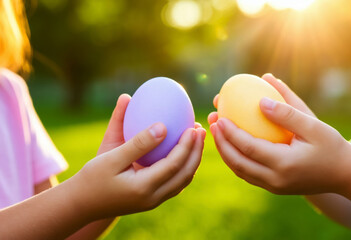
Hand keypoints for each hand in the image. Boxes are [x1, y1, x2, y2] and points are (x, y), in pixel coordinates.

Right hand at [68, 95, 205, 220]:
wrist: (81, 204)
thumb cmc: (92, 177)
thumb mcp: (111, 157)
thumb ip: (138, 143)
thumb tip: (163, 126)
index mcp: (144, 187)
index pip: (174, 165)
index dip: (187, 145)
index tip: (193, 127)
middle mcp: (153, 197)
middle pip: (185, 174)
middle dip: (197, 151)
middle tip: (201, 130)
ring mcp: (153, 201)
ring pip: (182, 181)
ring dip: (192, 159)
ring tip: (196, 139)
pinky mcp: (151, 200)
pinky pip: (175, 183)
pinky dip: (183, 167)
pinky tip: (182, 152)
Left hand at [209, 74, 350, 194]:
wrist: (345, 175)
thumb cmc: (331, 146)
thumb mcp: (314, 125)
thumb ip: (287, 113)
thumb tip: (261, 100)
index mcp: (284, 164)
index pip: (248, 147)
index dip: (230, 132)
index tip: (219, 116)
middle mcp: (275, 180)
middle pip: (237, 162)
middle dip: (221, 142)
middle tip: (212, 122)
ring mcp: (274, 187)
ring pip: (240, 171)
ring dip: (226, 152)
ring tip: (218, 132)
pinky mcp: (274, 188)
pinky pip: (248, 174)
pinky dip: (236, 160)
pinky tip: (232, 144)